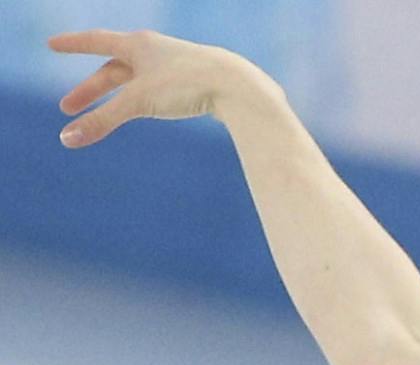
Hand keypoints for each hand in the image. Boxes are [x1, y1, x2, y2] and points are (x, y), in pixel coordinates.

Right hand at [48, 29, 269, 147]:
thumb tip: (67, 141)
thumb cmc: (186, 86)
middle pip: (114, 70)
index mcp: (139, 44)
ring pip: (139, 81)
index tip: (52, 45)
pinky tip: (151, 109)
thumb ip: (102, 121)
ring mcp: (178, 65)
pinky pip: (162, 89)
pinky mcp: (196, 81)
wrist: (240, 86)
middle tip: (67, 108)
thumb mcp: (138, 103)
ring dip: (117, 98)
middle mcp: (157, 50)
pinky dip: (146, 100)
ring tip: (104, 114)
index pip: (96, 41)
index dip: (73, 44)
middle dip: (90, 90)